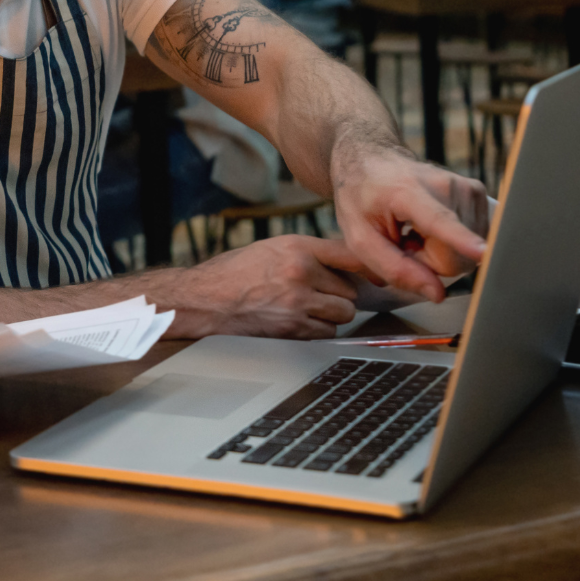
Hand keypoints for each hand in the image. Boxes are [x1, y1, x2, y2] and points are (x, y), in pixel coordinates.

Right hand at [168, 234, 359, 339]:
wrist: (203, 300)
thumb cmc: (232, 274)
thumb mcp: (270, 249)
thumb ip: (305, 254)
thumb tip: (342, 265)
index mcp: (296, 247)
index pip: (349, 255)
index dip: (367, 268)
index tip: (376, 275)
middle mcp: (301, 272)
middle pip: (350, 291)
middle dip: (339, 296)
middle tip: (320, 296)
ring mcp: (298, 302)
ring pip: (343, 314)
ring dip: (331, 316)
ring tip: (307, 310)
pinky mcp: (293, 329)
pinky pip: (326, 333)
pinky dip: (318, 331)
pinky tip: (297, 323)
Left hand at [331, 141, 489, 302]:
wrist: (371, 158)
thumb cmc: (361, 197)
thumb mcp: (359, 238)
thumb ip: (394, 268)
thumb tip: (437, 294)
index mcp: (407, 193)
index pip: (440, 222)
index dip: (462, 241)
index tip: (484, 252)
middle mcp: (445, 185)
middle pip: (453, 256)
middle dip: (428, 261)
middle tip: (404, 242)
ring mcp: (466, 187)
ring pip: (465, 252)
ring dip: (438, 251)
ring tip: (414, 231)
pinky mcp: (478, 192)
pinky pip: (472, 240)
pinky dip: (450, 242)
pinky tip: (430, 227)